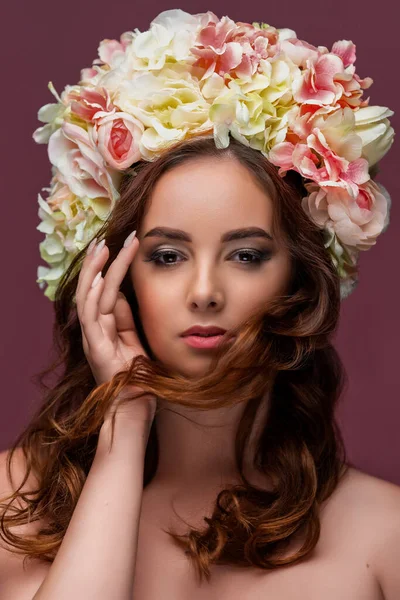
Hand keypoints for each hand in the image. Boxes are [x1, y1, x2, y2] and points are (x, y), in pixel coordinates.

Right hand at [75, 232, 156, 424]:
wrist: (137, 413)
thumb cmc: (139, 381)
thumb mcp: (136, 343)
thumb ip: (127, 322)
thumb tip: (121, 295)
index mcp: (105, 330)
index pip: (104, 292)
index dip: (110, 269)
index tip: (121, 246)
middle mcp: (95, 332)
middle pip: (92, 290)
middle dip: (99, 263)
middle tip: (108, 238)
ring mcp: (94, 341)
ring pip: (88, 299)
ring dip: (95, 272)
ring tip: (103, 248)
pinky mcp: (97, 350)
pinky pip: (91, 319)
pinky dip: (94, 297)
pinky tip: (102, 279)